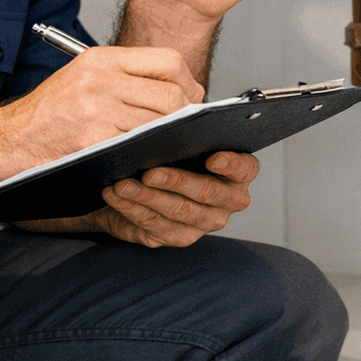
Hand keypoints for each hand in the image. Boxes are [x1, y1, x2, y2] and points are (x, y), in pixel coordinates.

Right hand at [0, 46, 203, 172]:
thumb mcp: (83, 76)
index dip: (187, 81)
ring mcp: (97, 111)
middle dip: (185, 115)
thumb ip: (126, 76)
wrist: (7, 138)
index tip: (190, 96)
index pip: (168, 60)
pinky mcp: (93, 141)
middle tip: (185, 128)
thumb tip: (178, 89)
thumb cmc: (48, 111)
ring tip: (165, 144)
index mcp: (101, 59)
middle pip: (170, 95)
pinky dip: (147, 155)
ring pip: (158, 125)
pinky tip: (143, 158)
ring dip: (167, 138)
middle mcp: (100, 80)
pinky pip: (137, 148)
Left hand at [18, 151, 259, 247]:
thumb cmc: (172, 153)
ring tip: (122, 183)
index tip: (213, 156)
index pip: (245, 168)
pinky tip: (115, 194)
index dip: (231, 163)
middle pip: (206, 193)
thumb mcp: (183, 140)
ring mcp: (203, 223)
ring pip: (177, 211)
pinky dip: (131, 208)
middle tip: (150, 171)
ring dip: (146, 197)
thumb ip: (188, 134)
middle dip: (176, 181)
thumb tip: (172, 124)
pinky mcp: (178, 236)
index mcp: (238, 173)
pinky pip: (154, 225)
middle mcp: (226, 201)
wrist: (145, 182)